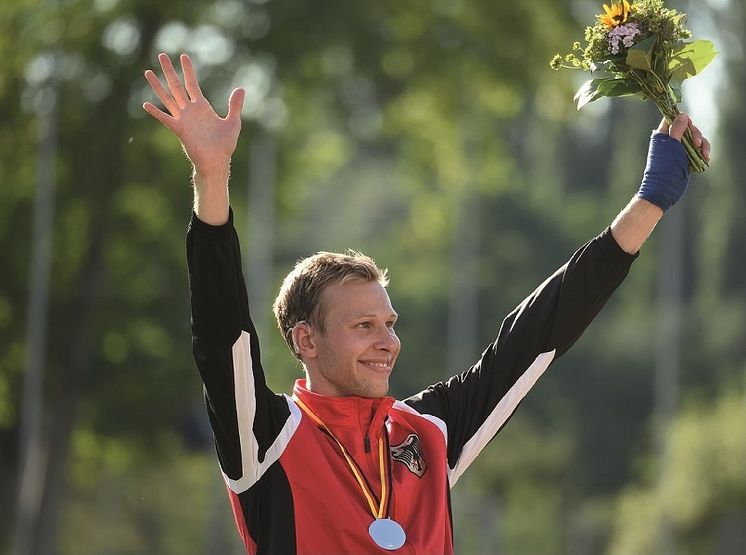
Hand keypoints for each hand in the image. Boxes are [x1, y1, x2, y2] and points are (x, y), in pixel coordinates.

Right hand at [143, 53, 244, 176]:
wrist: (217, 161)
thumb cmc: (224, 145)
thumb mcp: (233, 122)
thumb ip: (235, 105)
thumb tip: (241, 88)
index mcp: (202, 107)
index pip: (192, 83)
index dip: (188, 70)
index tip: (183, 56)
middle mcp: (190, 110)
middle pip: (176, 86)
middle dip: (169, 71)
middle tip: (161, 55)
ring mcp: (183, 119)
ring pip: (167, 98)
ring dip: (157, 85)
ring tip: (147, 72)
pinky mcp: (179, 129)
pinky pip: (165, 118)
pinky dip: (156, 112)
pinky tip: (146, 104)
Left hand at [656, 113, 710, 163]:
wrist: (665, 187)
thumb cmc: (666, 165)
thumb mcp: (672, 144)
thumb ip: (677, 129)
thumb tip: (682, 114)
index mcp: (662, 134)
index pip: (673, 119)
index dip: (683, 119)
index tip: (689, 125)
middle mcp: (670, 140)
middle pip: (687, 128)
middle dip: (696, 134)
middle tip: (697, 143)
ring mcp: (678, 149)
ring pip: (695, 138)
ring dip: (702, 144)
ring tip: (704, 154)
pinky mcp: (686, 157)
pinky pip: (697, 149)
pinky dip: (703, 152)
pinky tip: (705, 158)